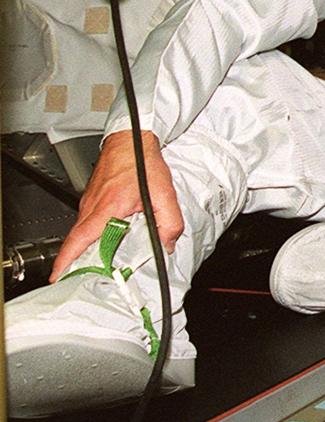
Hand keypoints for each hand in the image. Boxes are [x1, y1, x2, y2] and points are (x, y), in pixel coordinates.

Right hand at [51, 130, 183, 280]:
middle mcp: (92, 207)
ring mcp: (89, 203)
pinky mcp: (92, 199)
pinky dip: (91, 237)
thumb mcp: (164, 194)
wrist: (132, 139)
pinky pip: (87, 223)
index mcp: (106, 208)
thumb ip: (169, 222)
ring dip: (84, 250)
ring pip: (82, 233)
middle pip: (76, 242)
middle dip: (74, 263)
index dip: (66, 261)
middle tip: (80, 281)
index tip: (58, 277)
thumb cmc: (142, 161)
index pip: (78, 240)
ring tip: (95, 268)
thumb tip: (167, 244)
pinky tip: (106, 243)